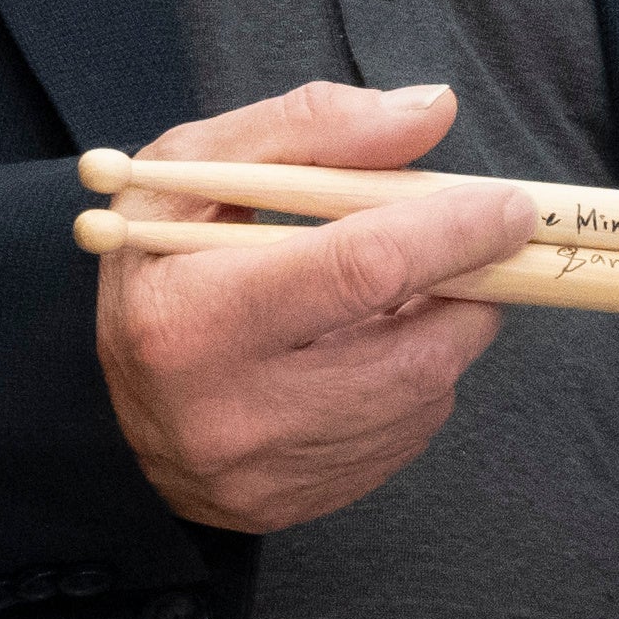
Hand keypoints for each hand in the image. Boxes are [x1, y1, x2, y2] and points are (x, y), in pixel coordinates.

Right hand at [91, 80, 531, 532]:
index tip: (509, 204)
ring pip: (423, 396)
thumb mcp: (198, 168)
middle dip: (466, 289)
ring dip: (443, 330)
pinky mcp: (296, 505)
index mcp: (192, 319)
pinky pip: (406, 436)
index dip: (451, 232)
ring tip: (398, 291)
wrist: (109, 397)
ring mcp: (265, 474)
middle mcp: (229, 414)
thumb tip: (432, 112)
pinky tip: (367, 346)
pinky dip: (415, 381)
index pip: (359, 269)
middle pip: (413, 353)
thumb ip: (314, 126)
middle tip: (470, 246)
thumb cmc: (160, 261)